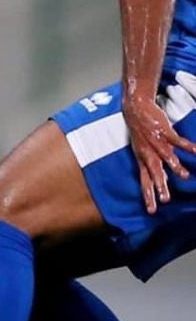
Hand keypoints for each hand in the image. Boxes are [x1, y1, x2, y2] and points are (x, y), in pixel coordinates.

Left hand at [123, 93, 195, 213]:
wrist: (134, 109)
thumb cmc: (139, 132)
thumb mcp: (141, 151)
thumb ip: (150, 164)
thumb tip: (159, 177)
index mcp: (142, 160)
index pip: (144, 182)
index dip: (148, 196)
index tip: (151, 211)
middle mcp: (148, 153)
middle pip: (154, 173)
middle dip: (160, 186)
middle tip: (166, 199)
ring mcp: (156, 142)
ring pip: (166, 157)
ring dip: (175, 166)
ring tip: (185, 177)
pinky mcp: (163, 132)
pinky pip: (177, 141)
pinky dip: (187, 146)